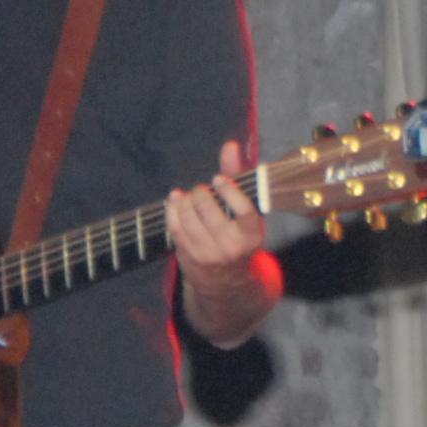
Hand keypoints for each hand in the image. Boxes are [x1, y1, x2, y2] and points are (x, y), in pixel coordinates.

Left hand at [165, 140, 271, 279]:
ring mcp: (210, 254)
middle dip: (201, 194)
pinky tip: (175, 201)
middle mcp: (233, 247)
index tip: (218, 179)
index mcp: (253, 235)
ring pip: (190, 217)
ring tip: (187, 196)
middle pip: (209, 210)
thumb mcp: (246, 209)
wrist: (228, 280)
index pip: (243, 210)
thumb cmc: (238, 234)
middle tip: (201, 191)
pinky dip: (173, 210)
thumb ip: (238, 175)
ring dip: (185, 201)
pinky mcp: (190, 257)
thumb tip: (230, 145)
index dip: (228, 191)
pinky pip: (176, 227)